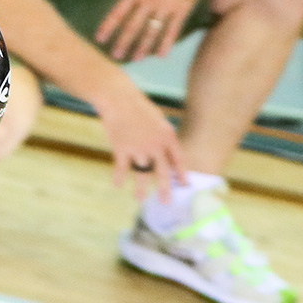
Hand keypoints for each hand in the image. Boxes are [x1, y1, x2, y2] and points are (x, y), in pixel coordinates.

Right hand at [95, 80, 184, 203]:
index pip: (178, 160)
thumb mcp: (157, 119)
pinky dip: (119, 177)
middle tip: (167, 203)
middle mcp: (156, 146)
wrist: (119, 100)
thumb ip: (162, 137)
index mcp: (168, 137)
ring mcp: (139, 149)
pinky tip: (117, 185)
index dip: (182, 173)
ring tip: (140, 199)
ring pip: (141, 174)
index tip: (185, 185)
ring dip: (141, 189)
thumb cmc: (138, 107)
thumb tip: (163, 152)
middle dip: (165, 189)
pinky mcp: (122, 150)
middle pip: (162, 172)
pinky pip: (122, 168)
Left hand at [97, 0, 205, 61]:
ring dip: (143, 46)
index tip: (99, 39)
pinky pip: (173, 29)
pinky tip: (160, 55)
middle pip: (133, 25)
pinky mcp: (182, 8)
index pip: (118, 12)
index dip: (108, 26)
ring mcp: (166, 6)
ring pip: (152, 30)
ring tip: (136, 59)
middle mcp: (149, 0)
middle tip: (115, 55)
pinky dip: (166, 43)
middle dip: (123, 41)